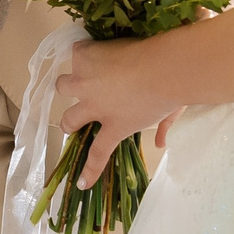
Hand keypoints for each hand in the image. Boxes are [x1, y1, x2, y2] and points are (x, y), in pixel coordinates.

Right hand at [54, 39, 185, 185]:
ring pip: (62, 86)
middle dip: (68, 121)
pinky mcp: (84, 57)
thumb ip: (163, 129)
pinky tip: (93, 50)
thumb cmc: (171, 95)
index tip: (81, 184)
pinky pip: (75, 54)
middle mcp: (94, 105)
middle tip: (75, 116)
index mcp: (115, 126)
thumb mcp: (170, 115)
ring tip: (78, 78)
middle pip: (69, 120)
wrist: (165, 68)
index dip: (89, 171)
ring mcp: (86, 81)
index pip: (98, 154)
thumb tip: (161, 143)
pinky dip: (83, 53)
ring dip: (69, 84)